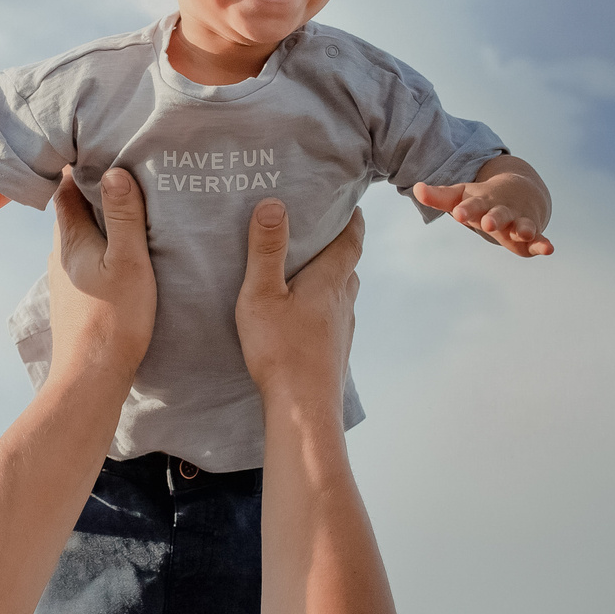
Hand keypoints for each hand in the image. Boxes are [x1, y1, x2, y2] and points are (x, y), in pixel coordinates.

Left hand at [45, 167, 153, 382]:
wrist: (91, 376)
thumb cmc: (113, 319)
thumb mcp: (129, 262)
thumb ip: (125, 216)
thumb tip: (115, 170)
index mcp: (71, 239)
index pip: (66, 188)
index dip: (81, 165)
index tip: (102, 146)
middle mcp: (61, 254)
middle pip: (73, 209)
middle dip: (93, 188)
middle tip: (123, 169)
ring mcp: (65, 278)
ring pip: (80, 235)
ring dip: (99, 219)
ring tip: (129, 206)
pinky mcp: (75, 298)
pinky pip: (86, 258)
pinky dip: (101, 245)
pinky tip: (121, 252)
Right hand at [234, 198, 363, 410]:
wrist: (303, 409)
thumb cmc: (281, 351)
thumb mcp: (262, 294)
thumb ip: (267, 250)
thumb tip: (274, 204)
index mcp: (330, 282)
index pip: (351, 241)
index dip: (352, 221)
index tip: (351, 205)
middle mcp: (344, 303)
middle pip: (349, 267)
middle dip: (340, 247)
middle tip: (323, 233)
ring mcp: (343, 330)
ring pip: (343, 295)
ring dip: (333, 279)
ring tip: (311, 272)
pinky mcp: (336, 353)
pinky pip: (335, 320)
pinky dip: (325, 307)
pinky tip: (307, 318)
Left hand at [413, 167, 553, 257]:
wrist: (520, 190)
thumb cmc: (483, 198)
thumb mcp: (462, 196)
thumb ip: (439, 196)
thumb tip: (416, 188)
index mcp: (482, 202)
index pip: (472, 205)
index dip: (466, 209)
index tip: (459, 213)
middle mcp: (502, 210)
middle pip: (498, 214)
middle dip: (494, 218)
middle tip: (488, 223)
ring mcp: (518, 220)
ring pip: (521, 225)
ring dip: (522, 228)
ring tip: (522, 232)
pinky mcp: (531, 233)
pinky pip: (538, 238)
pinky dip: (543, 243)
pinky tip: (549, 249)